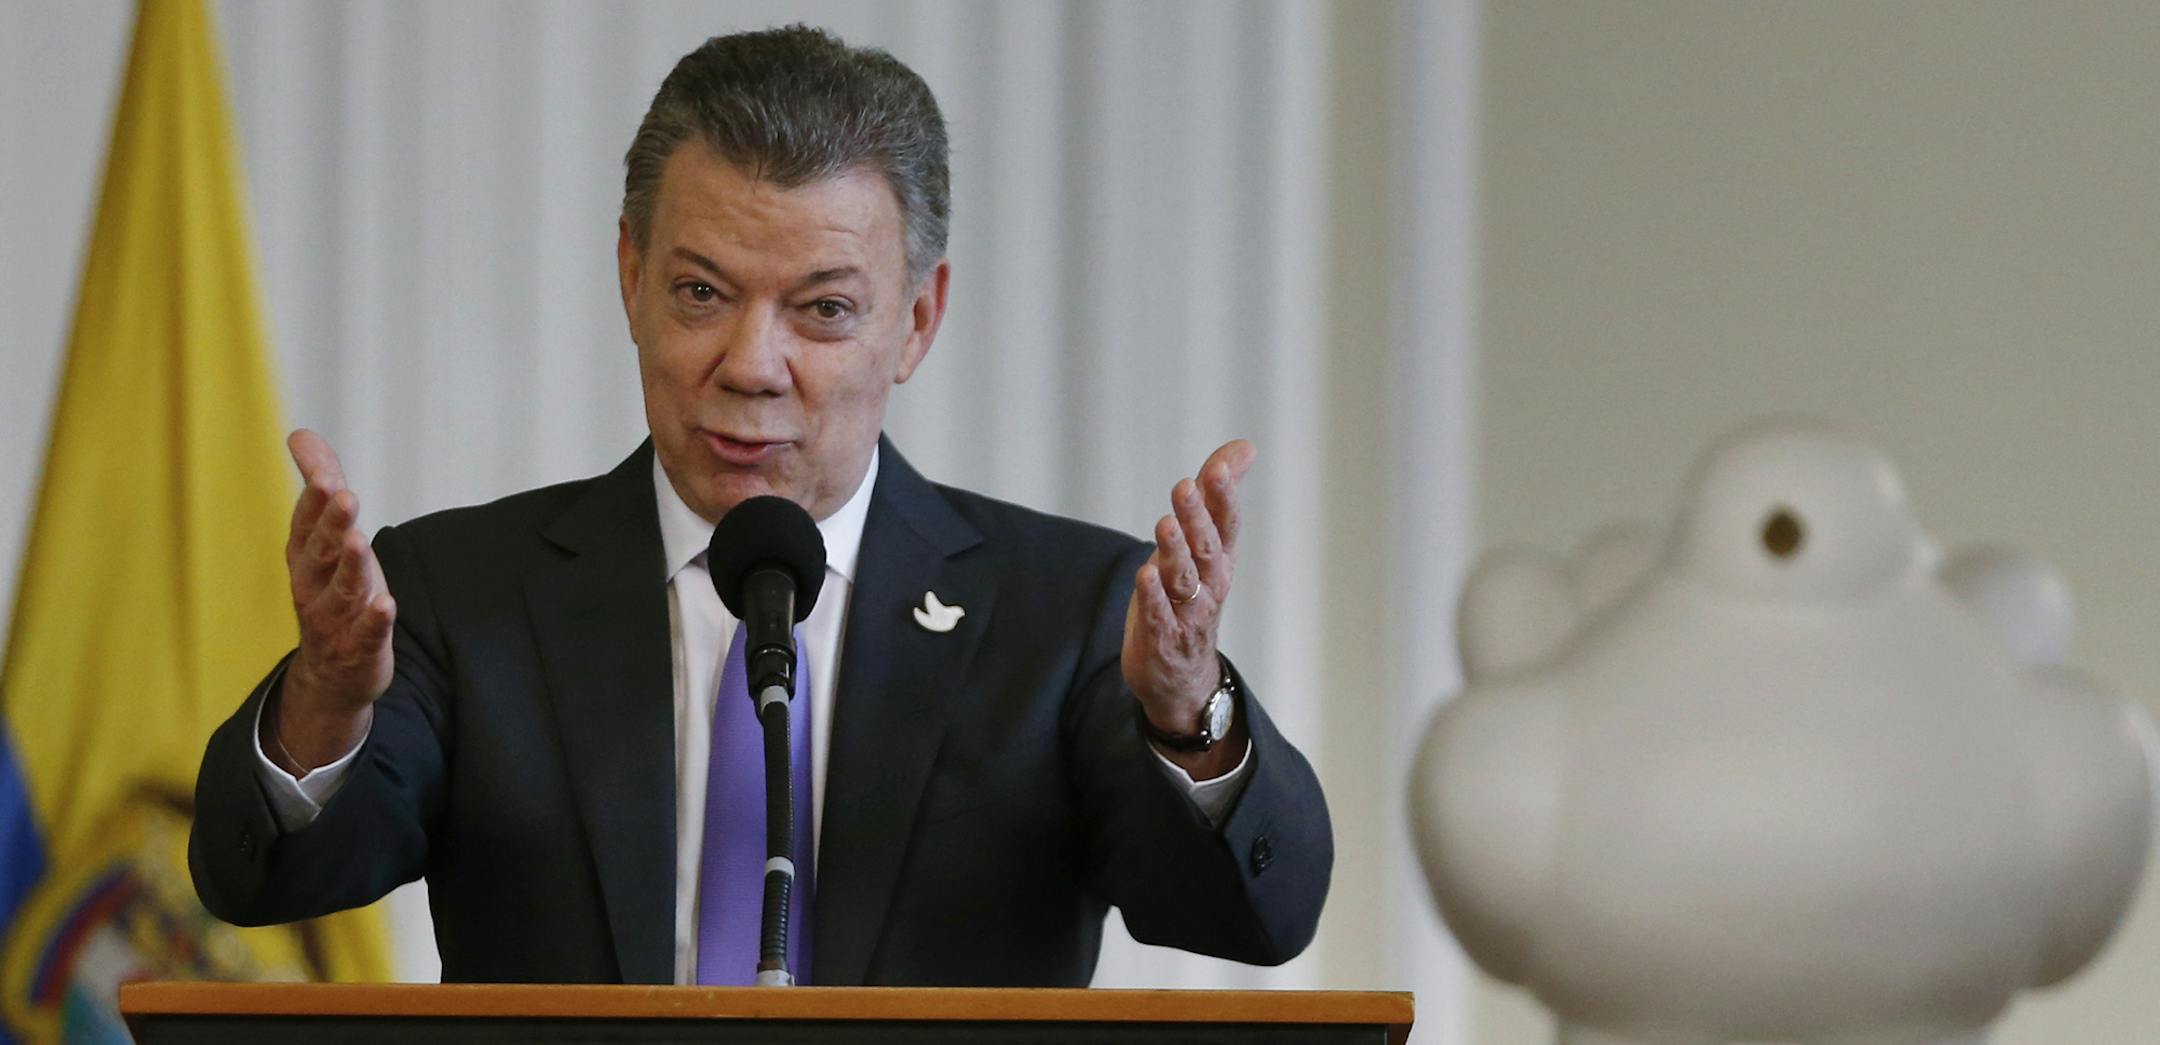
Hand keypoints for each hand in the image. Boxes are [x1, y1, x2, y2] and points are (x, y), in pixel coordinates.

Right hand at [265, 429, 394, 773]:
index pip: (305, 525)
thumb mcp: (326, 539)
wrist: (332, 673)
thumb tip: (300, 434)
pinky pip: (366, 633)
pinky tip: (386, 603)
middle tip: (344, 495)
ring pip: (341, 590)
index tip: (327, 477)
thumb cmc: (332, 590)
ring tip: (359, 540)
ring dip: (350, 565)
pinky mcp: (360, 647)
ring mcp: (335, 619)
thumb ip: (320, 486)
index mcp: (305, 557)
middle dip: (331, 523)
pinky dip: (375, 620)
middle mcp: (313, 586)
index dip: (315, 502)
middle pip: (321, 552)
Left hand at [1122, 440, 1255, 777]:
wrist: (1181, 676)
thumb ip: (1217, 494)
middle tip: (1185, 487)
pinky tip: (1145, 576)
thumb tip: (1243, 447)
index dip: (1223, 496)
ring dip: (1175, 552)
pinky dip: (1154, 598)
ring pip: (1184, 580)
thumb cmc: (1191, 597)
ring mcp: (1188, 613)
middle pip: (1205, 547)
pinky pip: (1160, 617)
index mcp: (1220, 559)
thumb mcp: (1204, 544)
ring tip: (1164, 524)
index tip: (1216, 468)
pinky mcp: (1162, 638)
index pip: (1227, 524)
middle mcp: (1210, 585)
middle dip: (1196, 517)